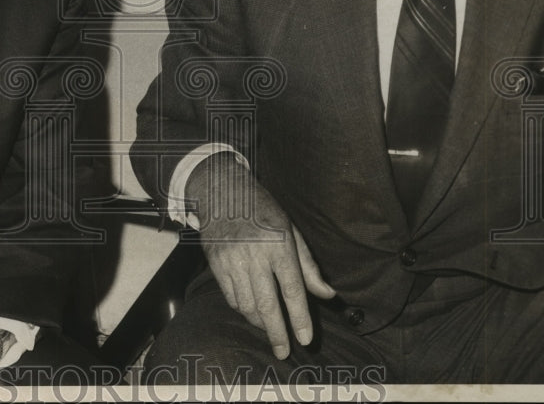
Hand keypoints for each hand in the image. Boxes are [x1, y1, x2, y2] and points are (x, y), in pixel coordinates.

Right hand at [188, 153, 336, 359]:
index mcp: (279, 245)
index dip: (299, 318)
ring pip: (247, 305)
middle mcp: (255, 255)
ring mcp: (232, 261)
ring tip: (270, 330)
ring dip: (260, 323)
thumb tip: (327, 294)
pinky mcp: (216, 264)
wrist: (222, 192)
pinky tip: (252, 311)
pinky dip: (243, 309)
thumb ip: (308, 266)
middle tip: (284, 352)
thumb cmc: (262, 210)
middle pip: (267, 305)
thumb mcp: (290, 230)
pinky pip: (231, 298)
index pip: (292, 289)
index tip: (305, 339)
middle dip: (277, 333)